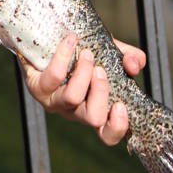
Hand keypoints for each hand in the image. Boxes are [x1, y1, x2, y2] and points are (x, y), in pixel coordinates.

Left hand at [20, 34, 145, 145]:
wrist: (45, 38)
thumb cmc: (81, 52)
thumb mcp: (110, 53)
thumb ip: (129, 58)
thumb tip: (135, 65)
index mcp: (94, 109)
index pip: (107, 134)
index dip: (117, 127)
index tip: (120, 105)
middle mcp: (74, 111)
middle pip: (93, 118)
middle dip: (101, 92)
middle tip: (100, 69)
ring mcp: (54, 101)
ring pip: (73, 98)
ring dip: (83, 73)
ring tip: (86, 52)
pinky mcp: (37, 87)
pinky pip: (53, 77)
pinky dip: (64, 56)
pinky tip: (70, 41)